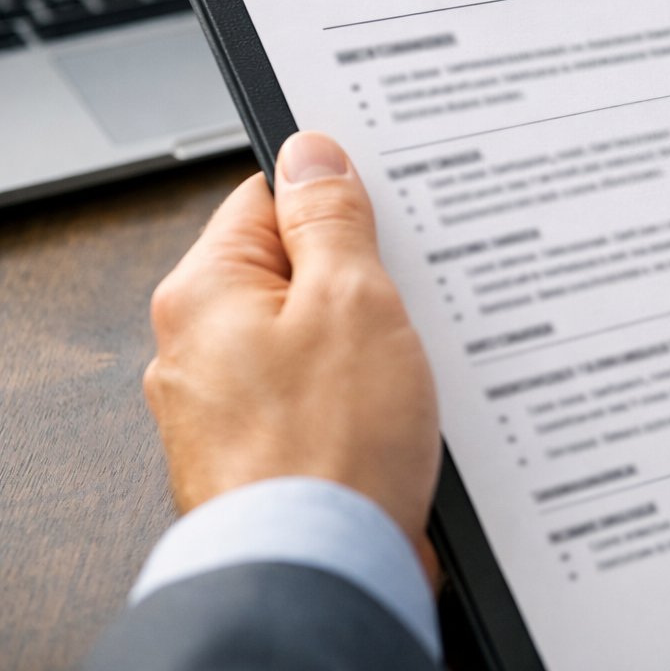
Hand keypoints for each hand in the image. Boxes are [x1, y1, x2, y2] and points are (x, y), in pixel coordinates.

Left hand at [146, 132, 439, 573]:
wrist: (324, 572)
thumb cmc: (329, 449)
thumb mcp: (351, 300)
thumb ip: (331, 220)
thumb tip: (311, 153)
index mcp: (205, 294)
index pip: (269, 202)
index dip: (337, 200)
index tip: (387, 209)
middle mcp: (202, 349)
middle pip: (295, 272)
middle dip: (362, 277)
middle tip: (412, 292)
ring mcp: (233, 408)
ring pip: (315, 339)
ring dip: (369, 342)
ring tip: (413, 360)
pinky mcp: (270, 453)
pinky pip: (323, 396)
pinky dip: (364, 395)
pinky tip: (403, 407)